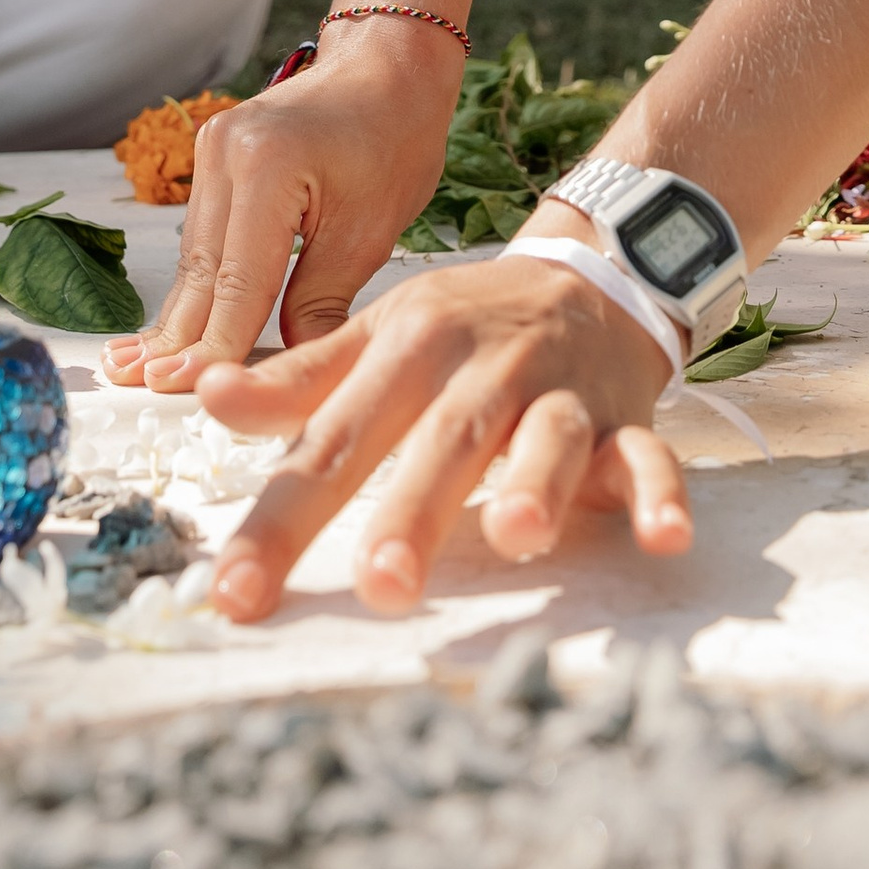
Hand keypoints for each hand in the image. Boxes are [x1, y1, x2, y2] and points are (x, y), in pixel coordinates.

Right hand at [101, 19, 466, 390]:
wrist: (386, 65)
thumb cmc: (395, 134)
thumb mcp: (372, 228)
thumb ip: (323, 301)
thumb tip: (292, 368)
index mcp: (266, 166)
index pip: (238, 282)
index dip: (215, 347)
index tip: (189, 393)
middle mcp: (224, 152)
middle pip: (201, 270)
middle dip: (176, 337)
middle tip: (140, 388)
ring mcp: (213, 149)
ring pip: (195, 255)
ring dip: (178, 313)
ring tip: (136, 367)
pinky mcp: (215, 156)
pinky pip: (203, 234)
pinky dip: (197, 281)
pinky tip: (171, 321)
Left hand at [196, 229, 692, 619]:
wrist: (589, 275)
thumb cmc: (463, 328)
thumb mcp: (378, 340)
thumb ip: (298, 382)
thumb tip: (205, 398)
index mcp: (408, 353)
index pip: (333, 445)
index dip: (282, 519)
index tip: (235, 593)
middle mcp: (482, 371)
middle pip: (440, 446)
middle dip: (411, 514)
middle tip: (379, 585)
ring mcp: (558, 395)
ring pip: (548, 441)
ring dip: (536, 484)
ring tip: (515, 535)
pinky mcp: (624, 419)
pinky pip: (648, 456)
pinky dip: (661, 493)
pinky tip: (664, 536)